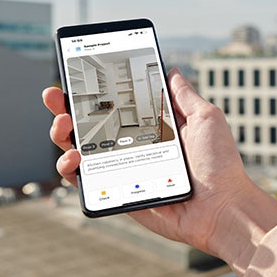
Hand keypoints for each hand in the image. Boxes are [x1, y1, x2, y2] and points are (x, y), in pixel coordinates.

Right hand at [43, 67, 276, 275]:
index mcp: (152, 127)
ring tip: (63, 124)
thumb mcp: (206, 118)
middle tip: (54, 96)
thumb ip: (184, 96)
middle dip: (66, 107)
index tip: (77, 75)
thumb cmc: (219, 164)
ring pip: (80, 151)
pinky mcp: (117, 193)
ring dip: (62, 135)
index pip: (116, 105)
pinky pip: (85, 182)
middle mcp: (134, 147)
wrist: (222, 206)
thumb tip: (171, 70)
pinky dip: (69, 169)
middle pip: (90, 125)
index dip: (94, 91)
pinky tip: (72, 157)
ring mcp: (123, 170)